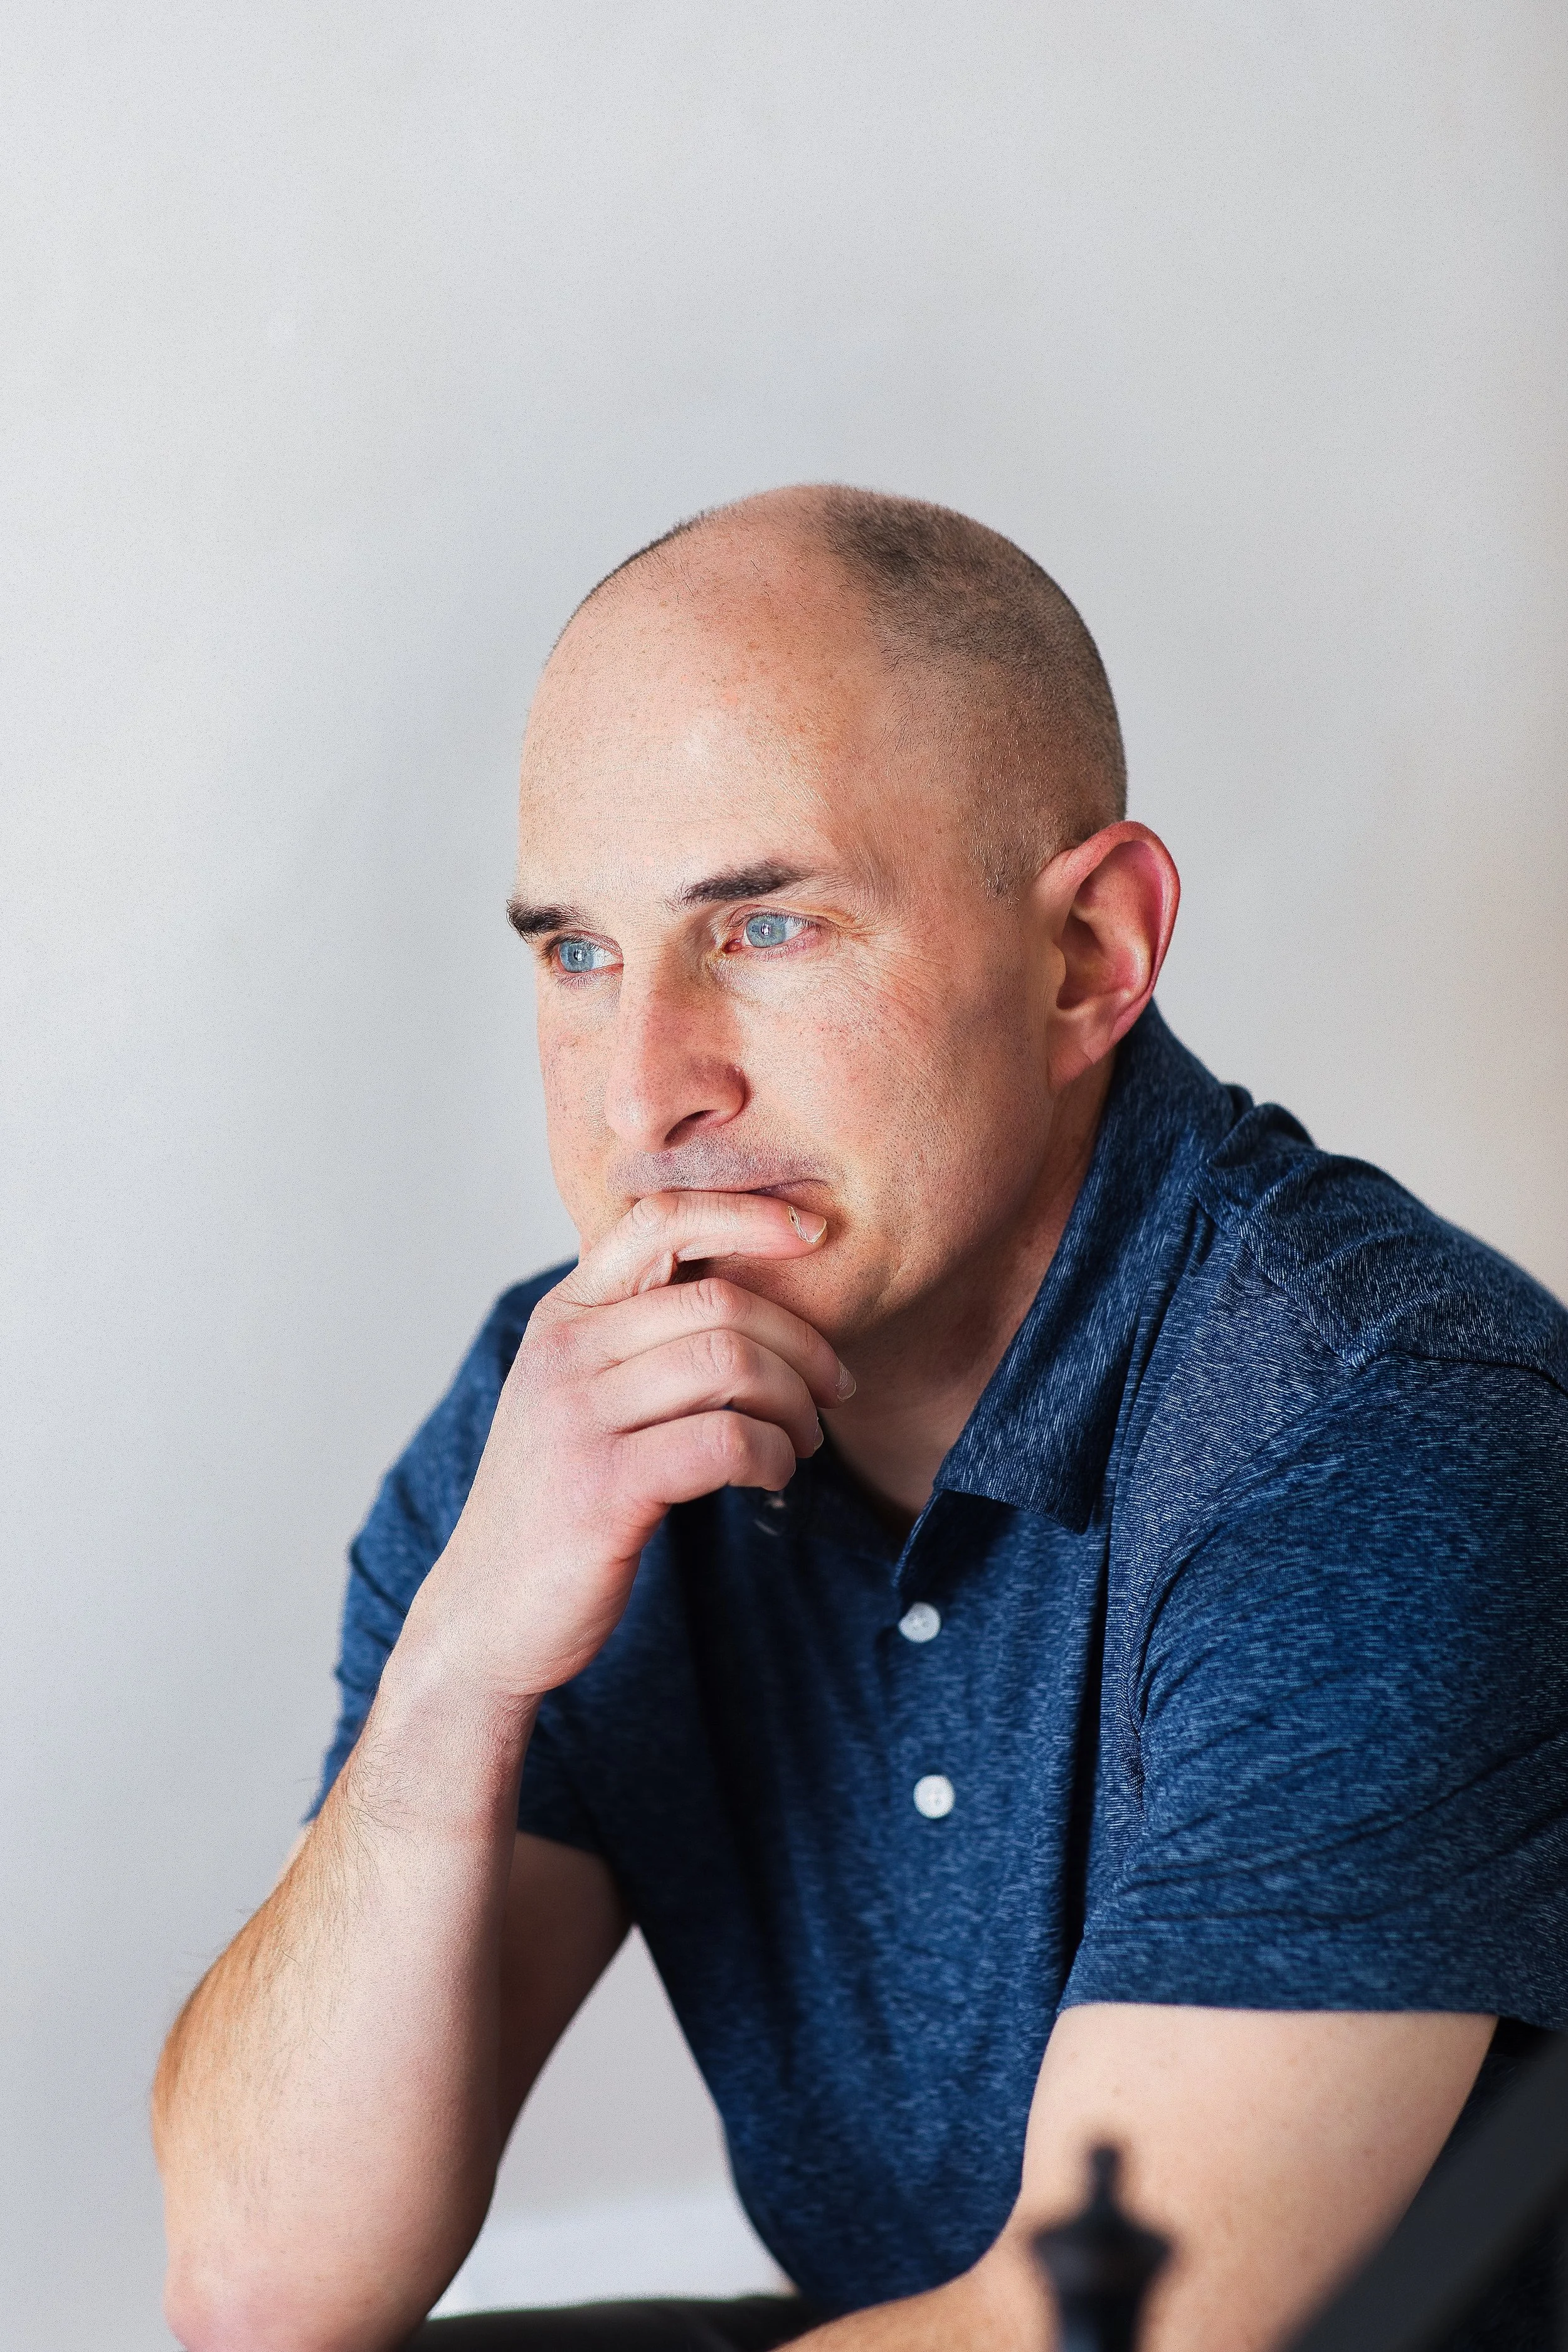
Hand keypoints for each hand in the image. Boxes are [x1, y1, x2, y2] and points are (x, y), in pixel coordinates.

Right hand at [410, 1190, 853, 1698]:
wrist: (488, 1614)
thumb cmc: (559, 1498)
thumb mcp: (583, 1395)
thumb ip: (641, 1337)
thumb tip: (754, 1289)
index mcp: (565, 1316)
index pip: (660, 1220)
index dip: (747, 1215)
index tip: (813, 1235)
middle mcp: (564, 1353)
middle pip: (720, 1300)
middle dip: (803, 1342)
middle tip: (833, 1390)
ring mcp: (577, 1419)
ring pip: (731, 1362)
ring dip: (794, 1404)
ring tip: (802, 1441)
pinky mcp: (603, 1489)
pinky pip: (724, 1440)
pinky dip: (773, 1455)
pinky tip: (772, 1476)